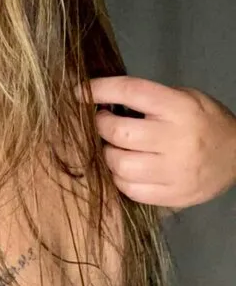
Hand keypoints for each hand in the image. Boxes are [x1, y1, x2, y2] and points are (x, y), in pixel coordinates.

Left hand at [78, 76, 235, 208]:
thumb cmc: (205, 121)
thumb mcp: (185, 98)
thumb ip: (149, 100)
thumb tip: (104, 101)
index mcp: (180, 108)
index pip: (132, 92)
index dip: (100, 89)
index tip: (80, 91)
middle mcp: (177, 140)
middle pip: (119, 133)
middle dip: (101, 126)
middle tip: (103, 123)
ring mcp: (175, 172)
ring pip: (119, 165)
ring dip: (108, 155)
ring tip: (114, 147)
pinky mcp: (173, 196)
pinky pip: (130, 190)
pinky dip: (119, 178)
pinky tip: (125, 169)